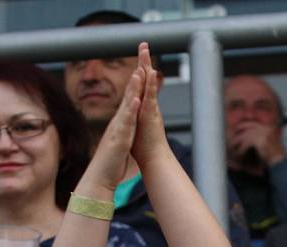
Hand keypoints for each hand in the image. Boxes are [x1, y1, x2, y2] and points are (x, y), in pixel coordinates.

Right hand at [81, 58, 144, 192]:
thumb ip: (124, 136)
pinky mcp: (119, 139)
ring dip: (132, 90)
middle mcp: (118, 124)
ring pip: (127, 107)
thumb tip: (127, 132)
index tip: (142, 72)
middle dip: (134, 81)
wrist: (100, 178)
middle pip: (127, 98)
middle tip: (140, 62)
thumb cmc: (111, 164)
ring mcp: (118, 130)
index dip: (135, 88)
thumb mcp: (120, 146)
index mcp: (120, 126)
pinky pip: (126, 122)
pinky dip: (131, 111)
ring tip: (138, 74)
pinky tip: (137, 100)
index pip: (129, 103)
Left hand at [131, 42, 168, 169]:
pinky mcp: (151, 116)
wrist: (154, 161)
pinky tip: (149, 72)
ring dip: (147, 67)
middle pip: (146, 80)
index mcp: (143, 109)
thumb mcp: (136, 130)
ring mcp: (151, 110)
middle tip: (143, 44)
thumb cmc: (144, 150)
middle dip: (144, 62)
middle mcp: (149, 106)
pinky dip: (150, 85)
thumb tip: (133, 120)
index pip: (141, 86)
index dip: (139, 72)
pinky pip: (150, 97)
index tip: (138, 58)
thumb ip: (136, 121)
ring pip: (149, 85)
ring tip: (146, 51)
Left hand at [229, 122, 285, 167]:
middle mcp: (264, 128)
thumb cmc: (275, 155)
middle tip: (232, 137)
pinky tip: (239, 153)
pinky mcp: (258, 141)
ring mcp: (262, 134)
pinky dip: (241, 149)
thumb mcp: (268, 141)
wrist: (280, 161)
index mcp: (267, 126)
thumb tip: (247, 136)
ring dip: (237, 142)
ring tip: (233, 147)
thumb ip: (260, 136)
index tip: (237, 130)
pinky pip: (245, 144)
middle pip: (245, 126)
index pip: (251, 123)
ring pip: (243, 135)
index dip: (242, 126)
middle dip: (237, 131)